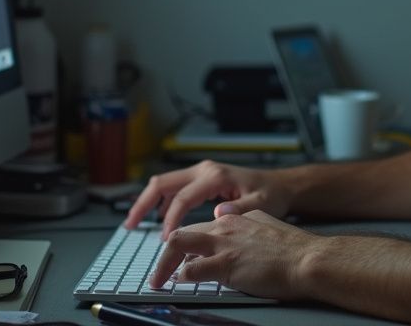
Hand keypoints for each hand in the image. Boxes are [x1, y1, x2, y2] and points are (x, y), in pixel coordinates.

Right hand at [123, 160, 291, 237]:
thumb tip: (219, 215)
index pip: (182, 198)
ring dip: (148, 201)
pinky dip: (161, 201)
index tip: (166, 240)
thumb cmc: (271, 194)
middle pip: (163, 183)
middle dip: (143, 204)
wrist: (280, 184)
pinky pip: (174, 187)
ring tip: (135, 223)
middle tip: (130, 225)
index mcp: (215, 176)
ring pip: (164, 183)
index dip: (171, 220)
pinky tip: (157, 218)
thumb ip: (241, 210)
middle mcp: (204, 170)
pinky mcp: (201, 178)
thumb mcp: (261, 204)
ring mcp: (201, 172)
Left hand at [149, 210, 323, 299]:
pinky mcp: (226, 264)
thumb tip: (231, 225)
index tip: (179, 258)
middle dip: (165, 253)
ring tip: (157, 281)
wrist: (308, 259)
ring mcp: (224, 245)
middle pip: (182, 234)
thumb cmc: (295, 249)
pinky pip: (191, 271)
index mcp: (235, 217)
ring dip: (163, 265)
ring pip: (177, 245)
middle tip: (158, 272)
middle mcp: (224, 226)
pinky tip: (178, 285)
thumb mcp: (268, 224)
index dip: (186, 244)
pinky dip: (180, 278)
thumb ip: (247, 223)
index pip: (199, 228)